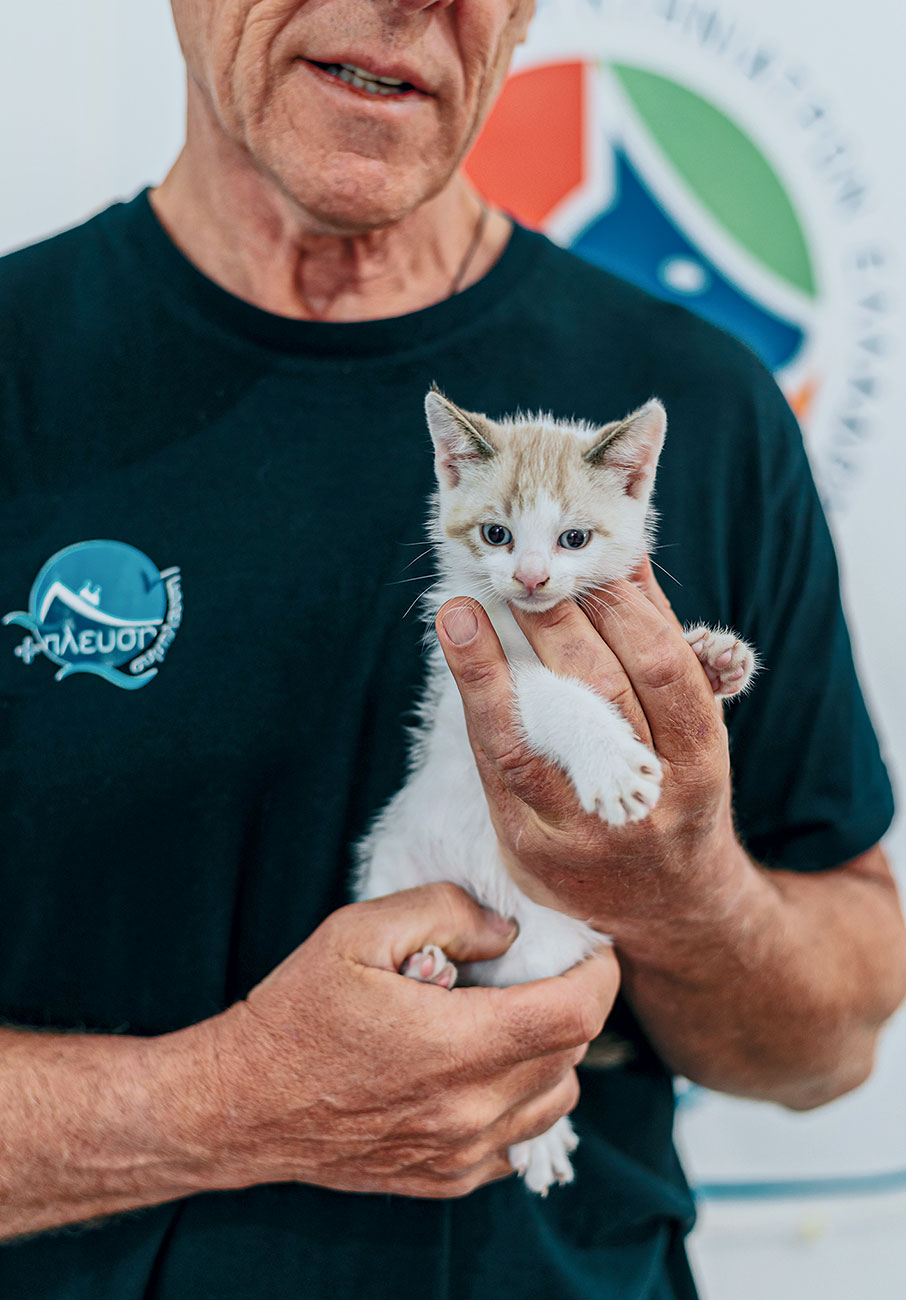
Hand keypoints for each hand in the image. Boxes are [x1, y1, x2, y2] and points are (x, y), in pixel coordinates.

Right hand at [190, 884, 618, 1198]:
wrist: (240, 1105)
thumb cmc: (297, 1011)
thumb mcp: (358, 930)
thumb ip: (444, 911)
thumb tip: (507, 933)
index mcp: (456, 1045)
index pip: (575, 1014)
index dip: (597, 974)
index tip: (590, 948)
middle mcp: (469, 1110)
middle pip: (571, 1054)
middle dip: (571, 1003)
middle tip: (537, 969)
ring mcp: (460, 1153)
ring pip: (555, 1100)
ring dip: (551, 1054)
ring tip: (507, 1018)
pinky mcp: (445, 1179)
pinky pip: (519, 1141)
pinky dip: (521, 1102)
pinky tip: (480, 1069)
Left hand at [435, 560, 747, 954]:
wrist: (667, 905)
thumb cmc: (678, 790)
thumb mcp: (693, 726)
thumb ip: (662, 647)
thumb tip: (627, 559)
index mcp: (699, 760)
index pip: (663, 669)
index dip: (626, 612)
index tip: (593, 568)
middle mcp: (647, 801)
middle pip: (598, 697)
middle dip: (557, 628)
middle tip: (526, 580)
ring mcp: (585, 833)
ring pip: (531, 743)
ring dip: (487, 670)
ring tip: (458, 612)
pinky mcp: (533, 850)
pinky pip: (497, 772)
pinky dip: (477, 712)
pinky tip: (457, 667)